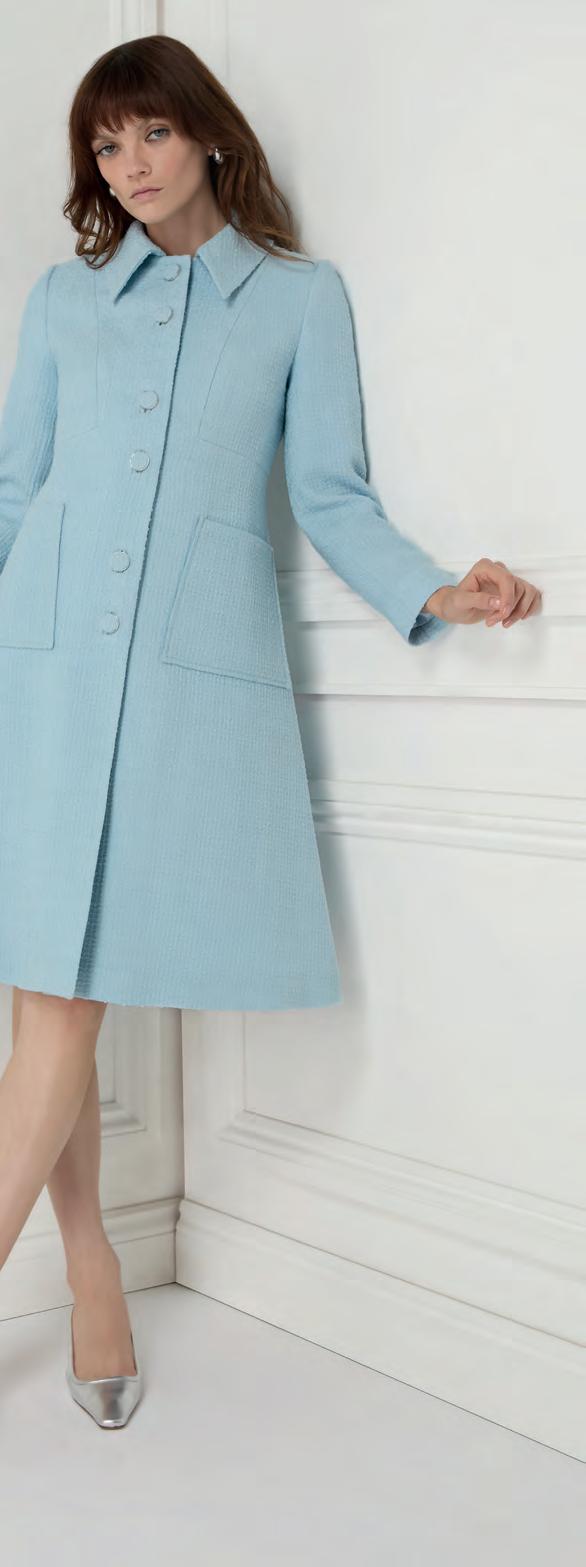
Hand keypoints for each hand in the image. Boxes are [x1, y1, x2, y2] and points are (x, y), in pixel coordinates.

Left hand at [424, 559, 542, 627]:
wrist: (456, 609)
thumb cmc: (455, 603)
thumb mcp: (461, 602)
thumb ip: (479, 600)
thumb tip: (499, 603)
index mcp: (485, 568)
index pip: (506, 578)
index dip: (508, 597)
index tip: (503, 613)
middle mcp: (499, 571)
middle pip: (518, 587)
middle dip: (509, 609)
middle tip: (493, 622)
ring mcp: (508, 580)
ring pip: (527, 593)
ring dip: (519, 611)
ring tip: (503, 623)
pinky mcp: (514, 591)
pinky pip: (532, 596)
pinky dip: (529, 609)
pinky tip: (518, 619)